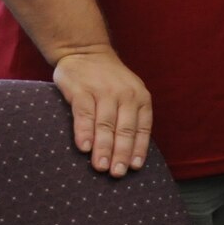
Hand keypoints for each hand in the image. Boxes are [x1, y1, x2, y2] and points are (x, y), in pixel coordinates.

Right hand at [50, 48, 152, 177]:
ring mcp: (103, 91)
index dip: (138, 148)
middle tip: (117, 173)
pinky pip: (84, 114)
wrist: (85, 50)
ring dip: (103, 147)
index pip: (141, 128)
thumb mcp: (128, 93)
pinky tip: (83, 148)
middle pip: (124, 129)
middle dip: (121, 153)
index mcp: (140, 97)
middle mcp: (125, 94)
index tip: (134, 167)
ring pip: (105, 124)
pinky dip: (84, 132)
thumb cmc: (107, 80)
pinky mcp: (82, 90)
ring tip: (101, 167)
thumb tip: (129, 152)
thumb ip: (130, 117)